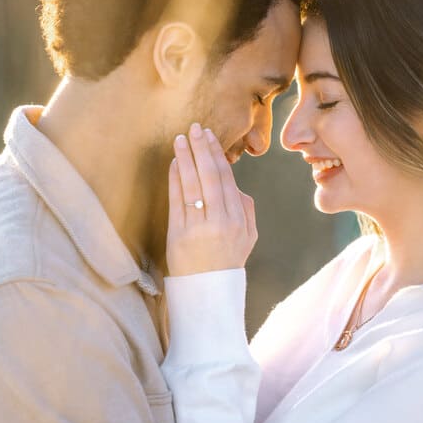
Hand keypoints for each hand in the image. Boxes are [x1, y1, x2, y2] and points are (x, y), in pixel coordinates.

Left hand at [166, 122, 257, 275]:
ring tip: (180, 140)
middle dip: (202, 149)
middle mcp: (222, 222)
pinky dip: (175, 179)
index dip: (216, 155)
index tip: (209, 137)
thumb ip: (246, 208)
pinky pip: (177, 201)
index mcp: (240, 220)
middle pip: (210, 177)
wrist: (209, 293)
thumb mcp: (248, 237)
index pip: (227, 180)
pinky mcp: (179, 236)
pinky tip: (174, 164)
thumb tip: (235, 184)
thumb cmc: (227, 261)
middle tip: (194, 128)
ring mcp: (199, 229)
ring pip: (193, 185)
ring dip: (186, 159)